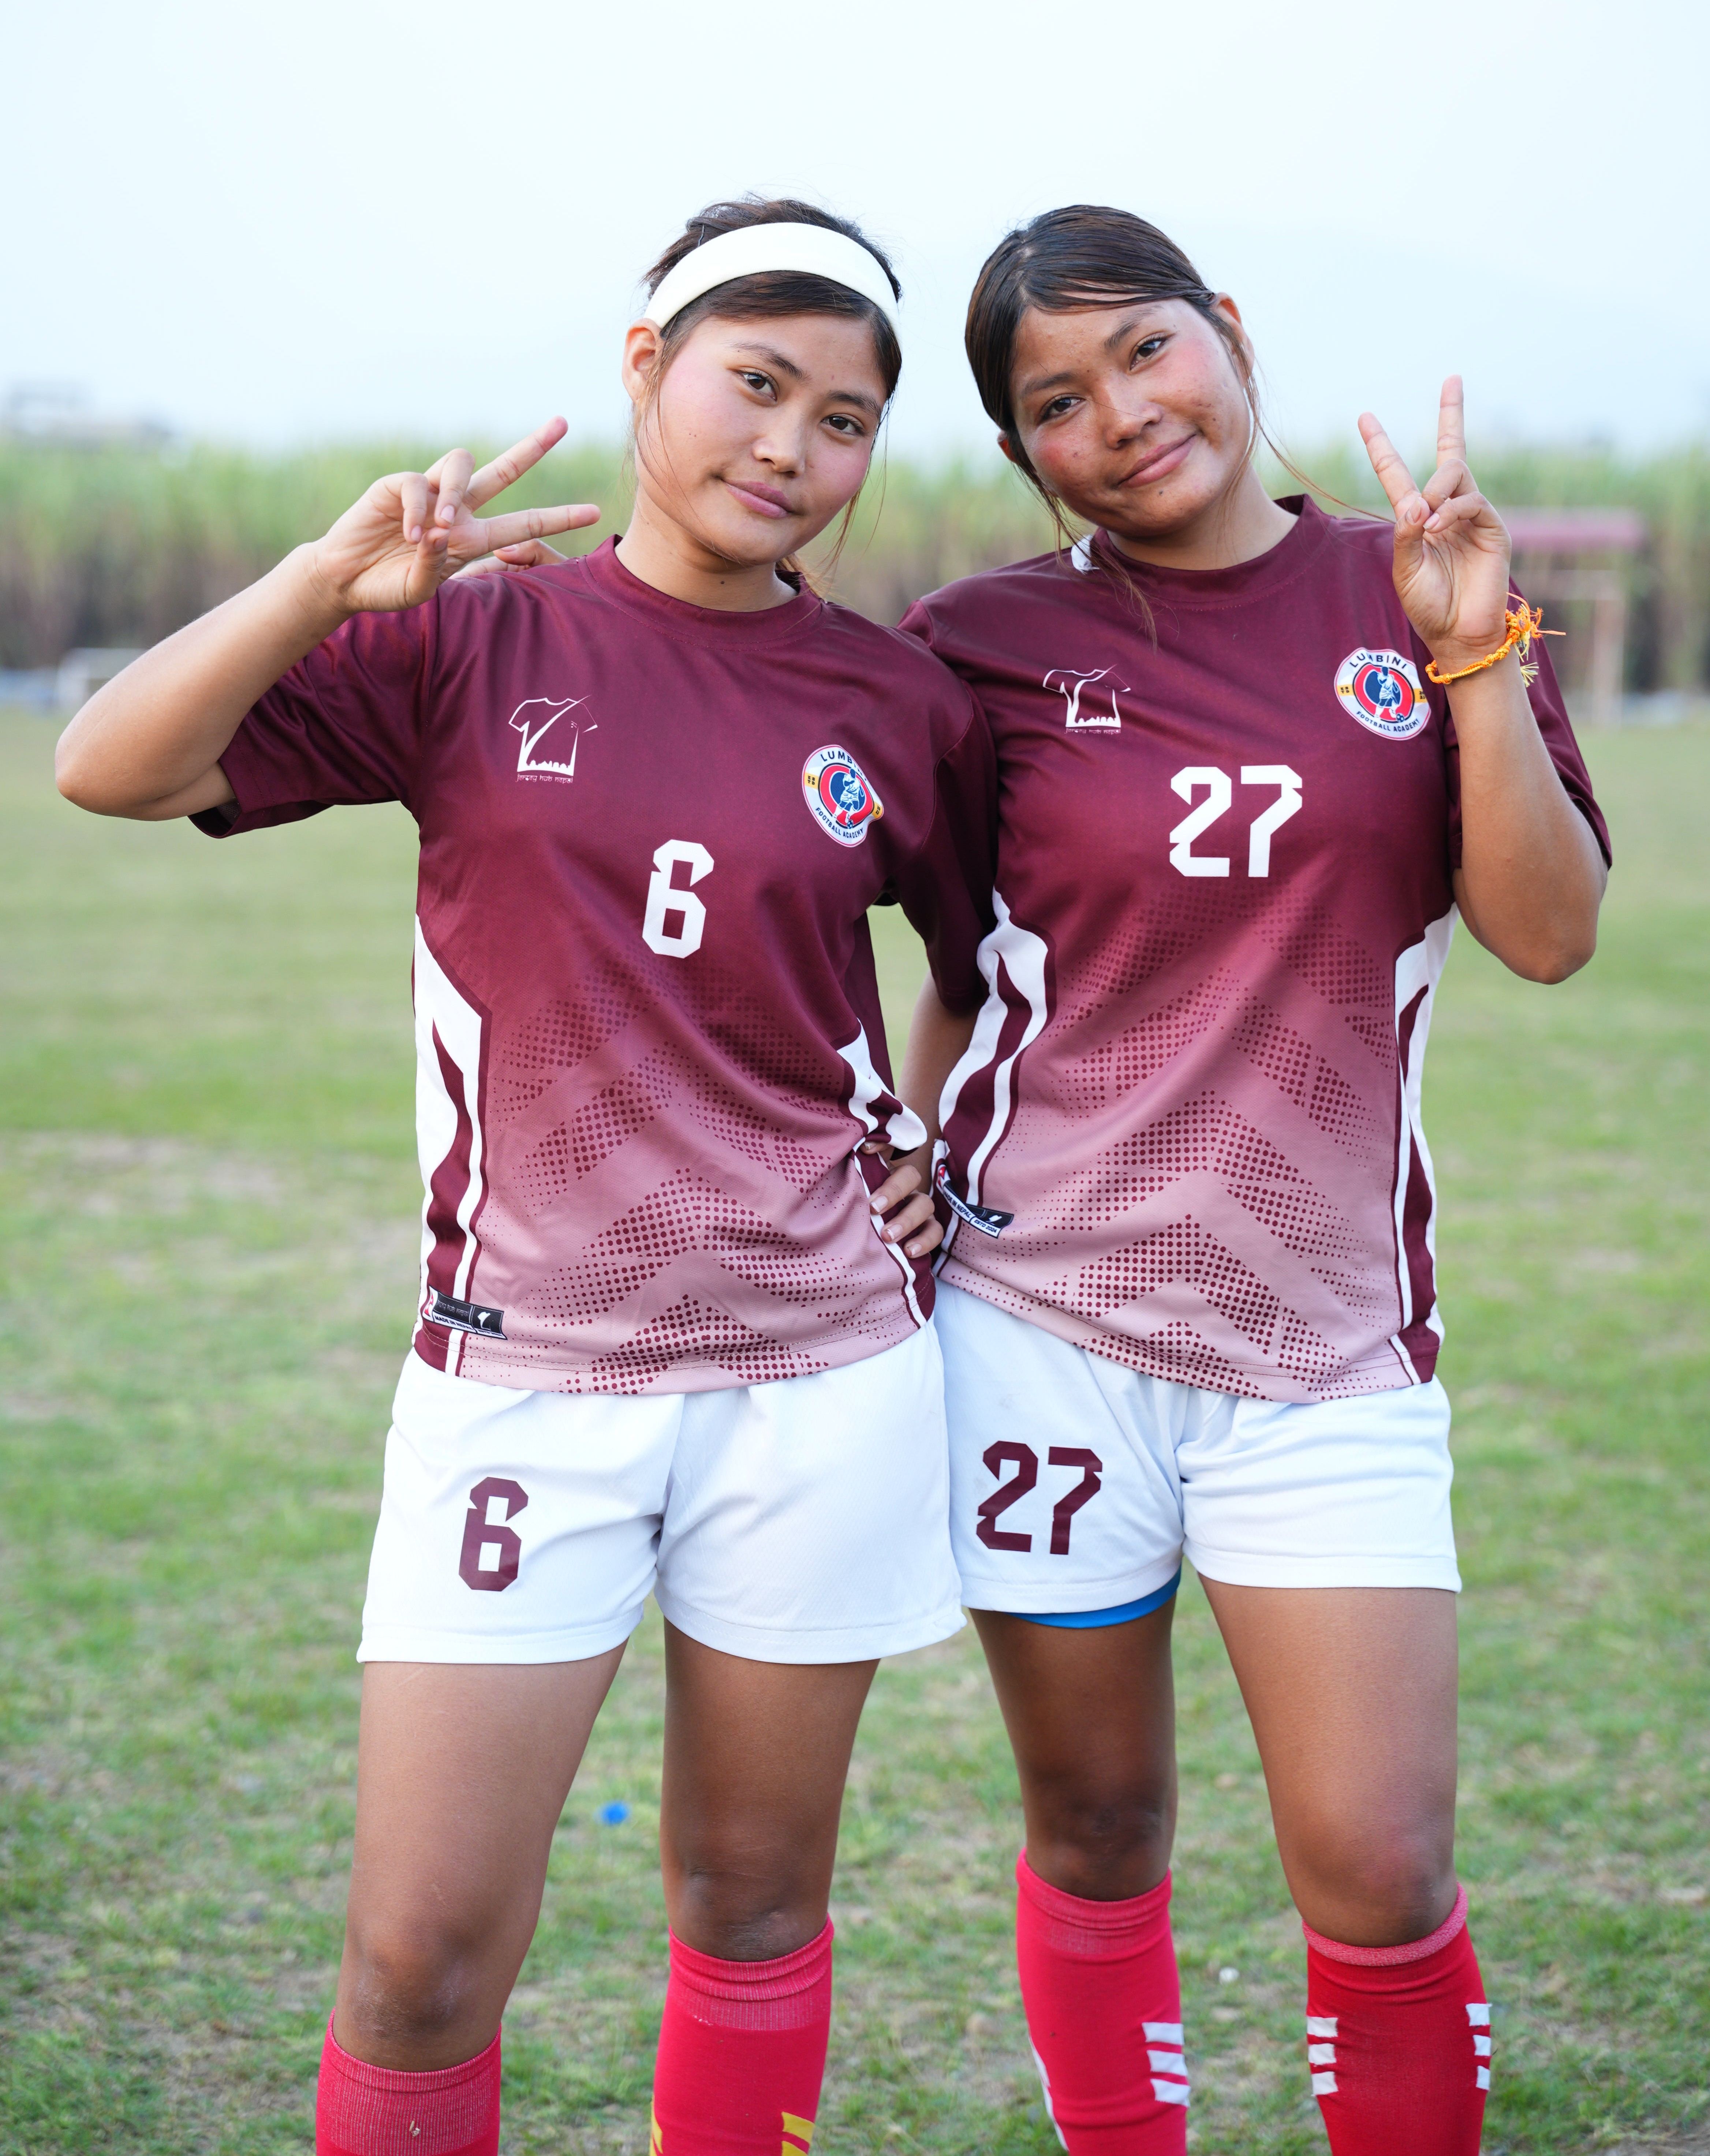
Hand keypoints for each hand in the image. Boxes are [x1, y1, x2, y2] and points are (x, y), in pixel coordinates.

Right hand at [307, 418, 598, 615]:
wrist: (347, 579)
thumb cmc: (387, 586)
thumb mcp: (421, 589)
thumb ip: (437, 567)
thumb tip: (442, 532)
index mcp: (472, 537)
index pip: (524, 524)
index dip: (558, 517)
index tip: (595, 512)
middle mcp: (457, 508)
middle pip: (504, 470)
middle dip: (533, 447)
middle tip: (563, 424)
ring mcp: (429, 492)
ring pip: (461, 463)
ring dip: (457, 492)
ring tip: (442, 525)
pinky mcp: (397, 485)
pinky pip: (417, 483)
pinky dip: (418, 510)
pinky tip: (412, 536)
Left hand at [861, 1143, 942, 1260]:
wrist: (868, 1247)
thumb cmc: (861, 1216)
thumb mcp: (856, 1195)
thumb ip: (856, 1176)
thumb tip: (860, 1150)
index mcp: (888, 1175)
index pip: (886, 1149)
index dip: (882, 1147)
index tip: (865, 1151)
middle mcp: (907, 1188)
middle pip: (911, 1176)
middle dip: (893, 1191)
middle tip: (874, 1209)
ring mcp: (921, 1209)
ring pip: (925, 1205)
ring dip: (907, 1220)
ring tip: (887, 1237)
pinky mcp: (929, 1231)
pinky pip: (935, 1233)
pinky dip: (924, 1242)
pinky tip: (908, 1251)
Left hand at [1358, 378, 1511, 674]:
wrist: (1458, 635)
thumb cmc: (1428, 606)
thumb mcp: (1404, 568)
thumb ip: (1405, 532)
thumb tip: (1415, 502)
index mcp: (1417, 519)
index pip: (1397, 473)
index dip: (1381, 446)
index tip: (1365, 416)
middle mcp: (1446, 510)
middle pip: (1450, 451)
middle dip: (1451, 413)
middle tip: (1449, 384)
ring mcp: (1471, 515)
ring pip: (1455, 473)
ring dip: (1437, 490)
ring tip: (1428, 522)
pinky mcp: (1492, 527)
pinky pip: (1471, 500)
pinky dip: (1451, 510)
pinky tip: (1439, 528)